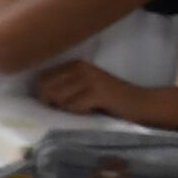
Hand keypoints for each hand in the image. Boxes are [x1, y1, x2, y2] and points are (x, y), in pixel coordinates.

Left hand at [32, 61, 149, 116]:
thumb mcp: (81, 88)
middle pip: (46, 89)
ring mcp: (89, 78)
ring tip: (86, 107)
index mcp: (74, 65)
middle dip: (54, 103)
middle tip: (74, 107)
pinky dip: (80, 112)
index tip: (60, 102)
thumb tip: (38, 97)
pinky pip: (73, 106)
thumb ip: (60, 88)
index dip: (45, 94)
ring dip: (68, 109)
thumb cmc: (107, 100)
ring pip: (58, 99)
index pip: (41, 79)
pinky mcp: (97, 91)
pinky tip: (93, 109)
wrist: (139, 103)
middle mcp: (80, 67)